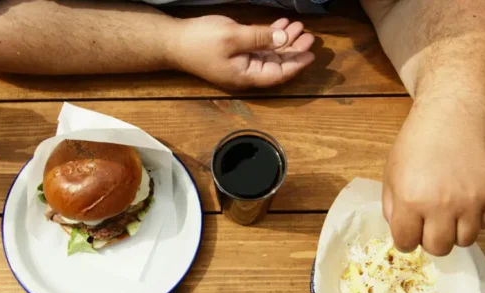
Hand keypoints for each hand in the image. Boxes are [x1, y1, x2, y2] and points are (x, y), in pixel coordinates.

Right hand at [169, 16, 315, 89]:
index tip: (311, 53)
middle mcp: (245, 74)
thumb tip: (282, 38)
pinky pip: (258, 48)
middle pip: (276, 65)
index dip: (296, 64)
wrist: (173, 42)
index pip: (278, 74)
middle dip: (293, 50)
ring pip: (269, 55)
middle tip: (309, 35)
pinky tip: (280, 24)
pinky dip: (270, 37)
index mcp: (245, 76)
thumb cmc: (200, 41)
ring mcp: (239, 65)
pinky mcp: (234, 54)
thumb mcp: (234, 36)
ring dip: (283, 41)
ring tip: (298, 26)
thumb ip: (260, 38)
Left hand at [383, 107, 484, 255]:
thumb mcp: (391, 175)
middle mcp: (441, 205)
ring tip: (448, 215)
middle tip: (429, 226)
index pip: (406, 243)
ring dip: (455, 233)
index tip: (409, 232)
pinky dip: (475, 219)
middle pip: (439, 248)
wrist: (450, 119)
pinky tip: (465, 202)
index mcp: (410, 200)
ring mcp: (470, 201)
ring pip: (465, 241)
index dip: (405, 240)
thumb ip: (392, 208)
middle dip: (430, 241)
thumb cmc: (416, 146)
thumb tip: (401, 234)